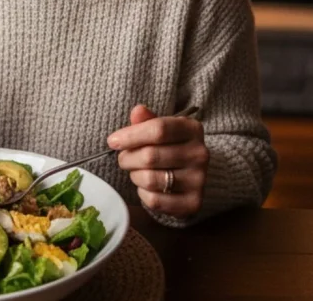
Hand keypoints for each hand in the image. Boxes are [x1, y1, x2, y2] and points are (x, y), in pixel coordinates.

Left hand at [107, 104, 208, 218]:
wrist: (188, 176)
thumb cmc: (167, 147)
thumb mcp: (159, 129)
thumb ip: (147, 120)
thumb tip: (138, 111)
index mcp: (192, 129)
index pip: (158, 129)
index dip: (130, 136)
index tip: (113, 141)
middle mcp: (199, 154)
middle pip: (150, 156)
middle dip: (128, 158)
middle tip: (124, 159)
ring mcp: (199, 180)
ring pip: (150, 179)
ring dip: (134, 176)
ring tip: (136, 171)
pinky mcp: (193, 202)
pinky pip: (155, 200)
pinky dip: (143, 193)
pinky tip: (147, 187)